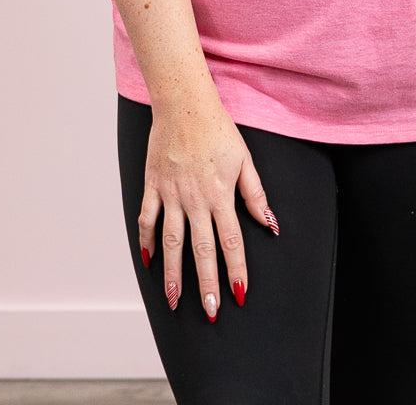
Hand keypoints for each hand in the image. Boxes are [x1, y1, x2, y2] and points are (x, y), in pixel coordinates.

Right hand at [138, 88, 277, 319]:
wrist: (184, 104)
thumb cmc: (218, 129)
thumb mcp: (244, 159)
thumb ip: (255, 194)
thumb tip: (269, 224)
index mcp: (221, 194)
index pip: (231, 240)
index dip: (236, 269)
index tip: (238, 295)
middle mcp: (196, 199)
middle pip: (201, 249)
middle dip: (206, 283)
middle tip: (210, 310)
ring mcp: (172, 193)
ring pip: (172, 241)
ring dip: (174, 273)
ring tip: (174, 300)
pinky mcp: (153, 185)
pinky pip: (147, 218)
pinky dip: (146, 241)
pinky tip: (149, 262)